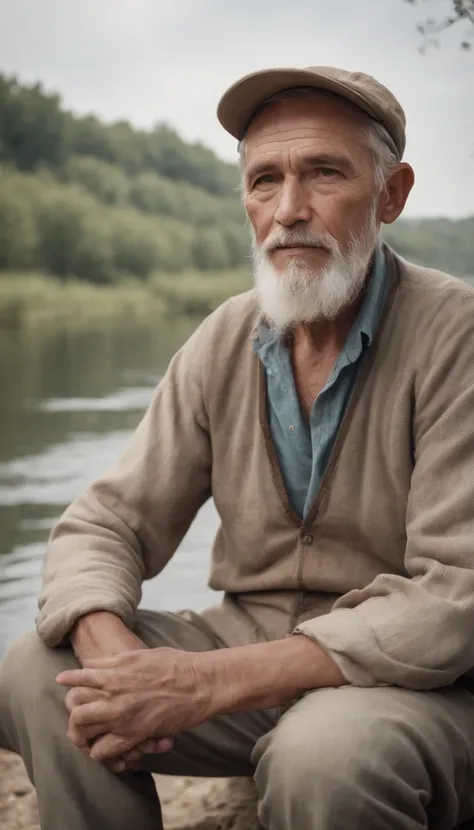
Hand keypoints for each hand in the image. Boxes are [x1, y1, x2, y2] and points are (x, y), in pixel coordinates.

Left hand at [68, 612, 171, 770]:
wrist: (199, 683)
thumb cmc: (176, 664)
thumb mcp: (141, 654)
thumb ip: (116, 659)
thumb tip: (97, 661)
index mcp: (116, 670)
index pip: (81, 676)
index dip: (69, 679)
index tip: (62, 681)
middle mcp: (114, 692)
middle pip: (75, 705)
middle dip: (72, 710)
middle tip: (77, 715)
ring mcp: (122, 714)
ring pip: (83, 728)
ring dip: (83, 733)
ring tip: (87, 737)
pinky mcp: (135, 733)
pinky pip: (103, 750)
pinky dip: (100, 752)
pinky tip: (105, 749)